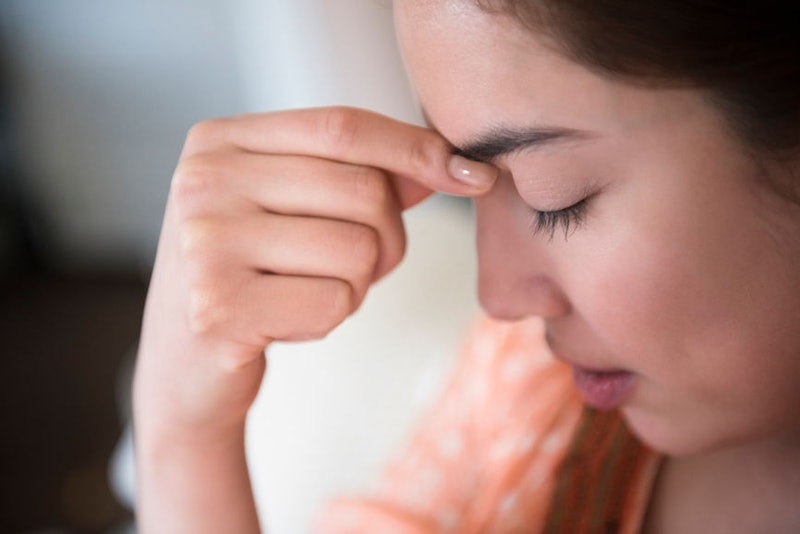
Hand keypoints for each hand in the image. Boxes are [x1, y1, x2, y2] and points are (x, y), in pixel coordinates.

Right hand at [133, 107, 497, 437]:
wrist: (185, 364)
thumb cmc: (252, 274)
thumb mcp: (295, 208)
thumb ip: (363, 177)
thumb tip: (454, 164)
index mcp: (219, 141)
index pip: (343, 126)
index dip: (416, 149)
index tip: (471, 173)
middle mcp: (204, 182)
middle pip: (364, 191)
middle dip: (387, 238)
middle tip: (351, 265)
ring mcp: (206, 244)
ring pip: (360, 250)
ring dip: (357, 283)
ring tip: (306, 289)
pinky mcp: (219, 307)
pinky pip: (337, 302)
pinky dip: (330, 317)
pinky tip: (285, 320)